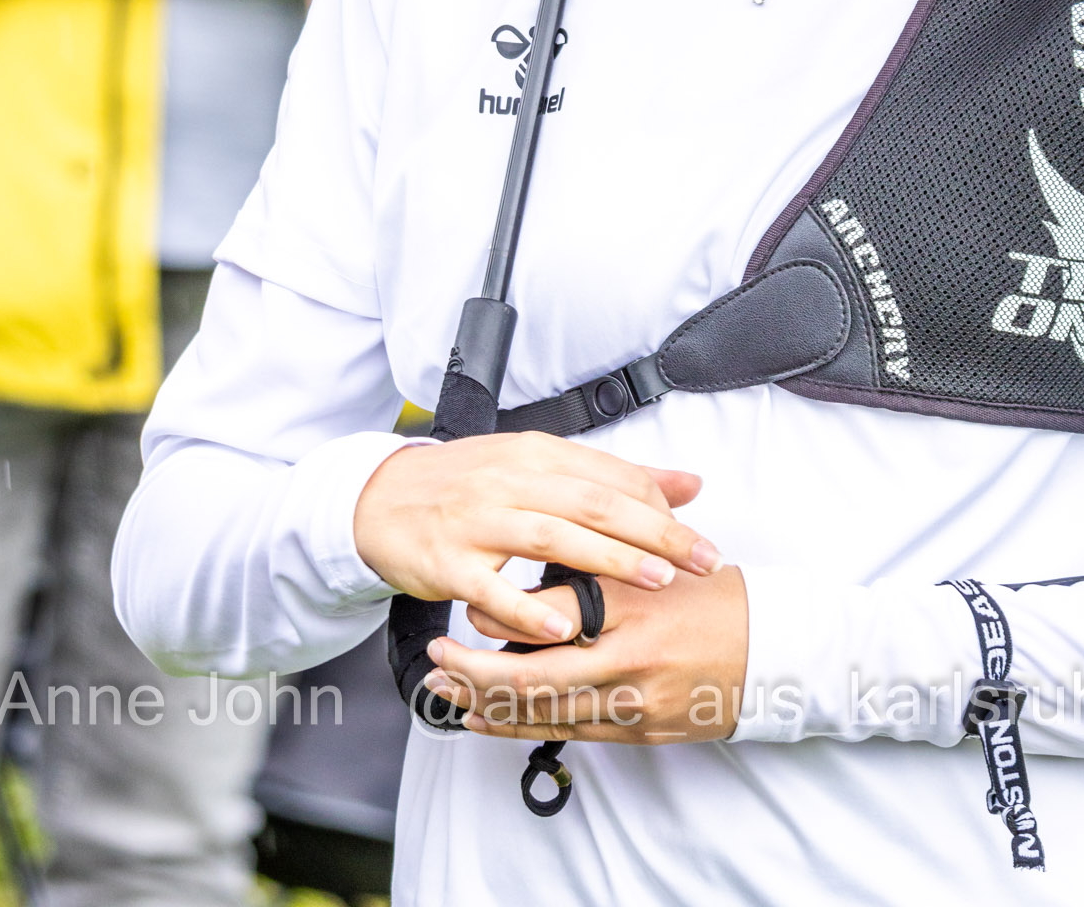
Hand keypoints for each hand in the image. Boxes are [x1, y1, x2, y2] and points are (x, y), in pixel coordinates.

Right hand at [353, 431, 719, 644]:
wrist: (382, 498)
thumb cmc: (469, 485)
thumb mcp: (539, 467)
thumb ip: (615, 478)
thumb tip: (690, 484)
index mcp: (537, 456)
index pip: (611, 478)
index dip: (661, 509)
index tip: (701, 542)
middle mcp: (510, 480)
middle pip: (593, 504)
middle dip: (653, 533)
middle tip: (701, 561)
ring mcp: (477, 520)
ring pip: (551, 537)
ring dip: (607, 560)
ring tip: (654, 581)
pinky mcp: (448, 560)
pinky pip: (491, 587)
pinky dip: (528, 608)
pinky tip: (563, 627)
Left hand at [423, 563, 748, 744]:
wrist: (770, 648)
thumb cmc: (708, 596)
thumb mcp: (656, 557)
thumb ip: (600, 550)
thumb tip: (539, 540)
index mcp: (631, 600)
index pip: (550, 611)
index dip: (501, 613)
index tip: (468, 604)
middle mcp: (629, 655)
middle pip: (534, 675)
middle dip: (476, 670)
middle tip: (438, 657)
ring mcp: (633, 699)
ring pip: (545, 711)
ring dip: (488, 703)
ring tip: (446, 691)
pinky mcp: (639, 729)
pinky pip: (568, 733)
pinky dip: (520, 726)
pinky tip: (487, 719)